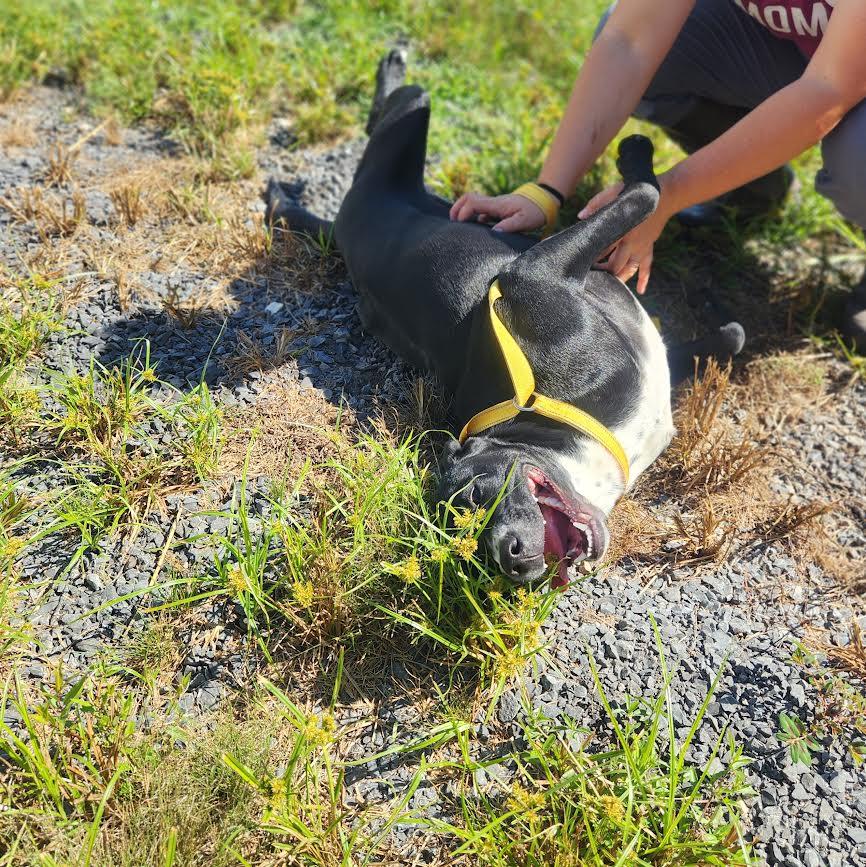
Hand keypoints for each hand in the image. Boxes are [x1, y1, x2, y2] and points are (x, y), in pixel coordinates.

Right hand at [449, 191, 545, 232]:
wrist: (543, 202)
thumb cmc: (535, 211)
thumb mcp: (525, 221)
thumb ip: (509, 226)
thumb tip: (494, 232)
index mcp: (498, 204)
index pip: (473, 202)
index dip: (463, 212)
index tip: (460, 224)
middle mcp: (493, 203)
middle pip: (468, 198)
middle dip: (457, 208)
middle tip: (452, 222)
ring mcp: (494, 206)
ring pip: (473, 204)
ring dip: (464, 213)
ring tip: (459, 228)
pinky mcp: (497, 211)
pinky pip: (480, 212)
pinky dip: (473, 219)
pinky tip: (474, 230)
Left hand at [578, 176, 672, 294]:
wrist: (663, 194)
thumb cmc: (634, 192)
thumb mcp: (612, 193)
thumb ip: (595, 205)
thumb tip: (580, 216)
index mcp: (619, 230)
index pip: (602, 249)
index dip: (591, 259)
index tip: (581, 266)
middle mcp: (631, 243)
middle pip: (615, 265)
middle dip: (604, 273)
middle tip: (592, 278)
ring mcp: (641, 247)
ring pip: (629, 269)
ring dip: (619, 278)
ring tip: (609, 287)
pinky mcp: (649, 247)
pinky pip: (647, 266)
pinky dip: (644, 279)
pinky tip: (641, 290)